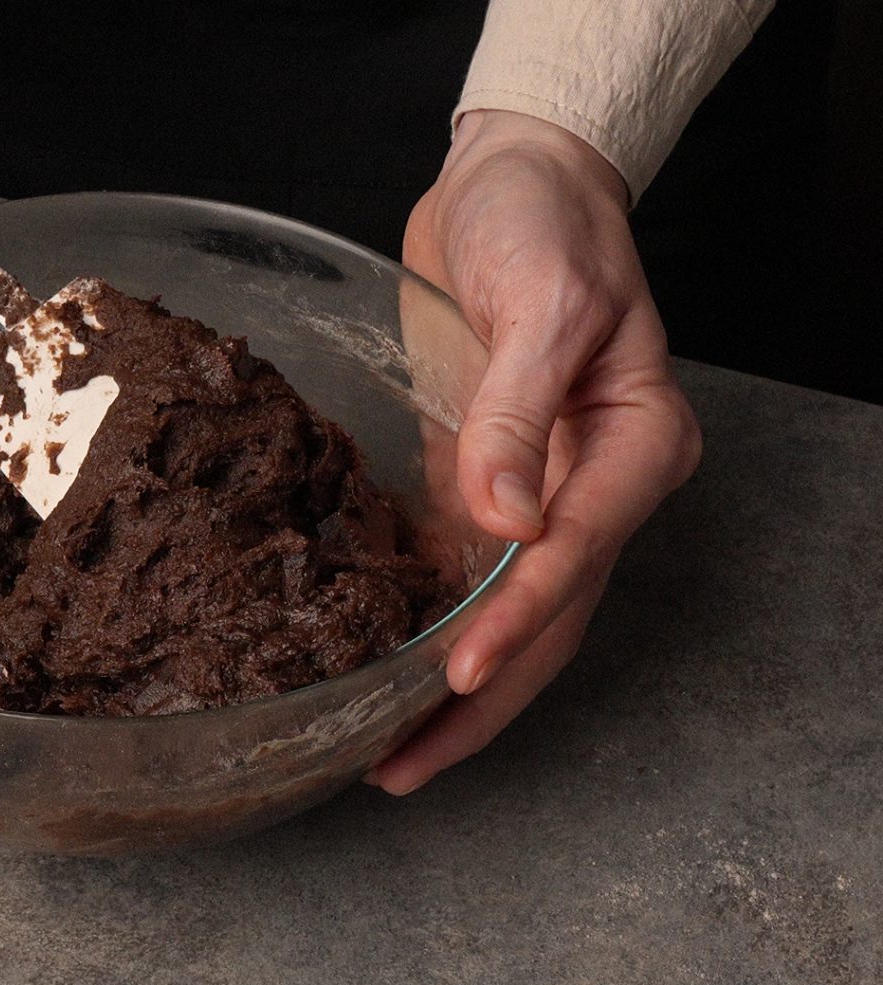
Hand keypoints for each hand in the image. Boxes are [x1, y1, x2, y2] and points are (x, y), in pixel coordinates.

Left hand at [372, 110, 701, 794]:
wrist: (512, 185)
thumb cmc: (544, 223)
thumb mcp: (545, 298)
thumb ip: (522, 409)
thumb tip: (503, 517)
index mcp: (636, 447)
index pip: (573, 555)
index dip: (515, 620)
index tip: (455, 674)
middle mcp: (595, 488)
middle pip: (548, 620)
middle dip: (479, 700)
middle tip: (404, 766)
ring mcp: (539, 495)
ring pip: (506, 617)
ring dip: (453, 690)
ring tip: (387, 754)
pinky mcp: (483, 485)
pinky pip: (463, 576)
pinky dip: (429, 631)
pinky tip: (381, 674)